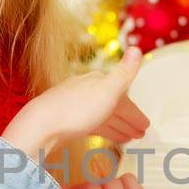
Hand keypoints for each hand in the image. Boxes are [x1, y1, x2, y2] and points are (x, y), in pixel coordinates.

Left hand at [1, 47, 149, 158]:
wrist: (43, 124)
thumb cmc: (76, 109)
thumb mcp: (108, 89)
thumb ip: (124, 72)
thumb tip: (136, 49)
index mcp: (98, 82)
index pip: (123, 99)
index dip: (135, 113)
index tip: (145, 125)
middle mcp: (86, 91)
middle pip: (112, 107)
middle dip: (127, 121)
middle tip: (140, 134)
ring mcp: (75, 106)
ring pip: (102, 117)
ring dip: (116, 127)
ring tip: (128, 139)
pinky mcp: (66, 120)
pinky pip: (89, 125)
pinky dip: (101, 130)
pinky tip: (105, 137)